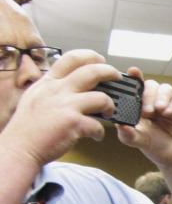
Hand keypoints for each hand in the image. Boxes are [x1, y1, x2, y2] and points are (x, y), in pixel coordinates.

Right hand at [1, 50, 118, 167]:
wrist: (20, 147)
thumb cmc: (28, 126)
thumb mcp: (35, 97)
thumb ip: (50, 89)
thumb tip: (63, 83)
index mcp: (49, 82)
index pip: (71, 58)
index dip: (90, 56)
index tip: (100, 60)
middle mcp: (58, 90)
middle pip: (92, 71)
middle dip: (110, 71)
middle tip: (118, 77)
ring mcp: (66, 105)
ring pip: (102, 98)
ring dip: (111, 106)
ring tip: (110, 114)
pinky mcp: (73, 123)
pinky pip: (98, 125)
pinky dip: (100, 133)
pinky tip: (96, 136)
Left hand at [116, 67, 171, 168]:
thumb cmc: (157, 148)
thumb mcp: (140, 142)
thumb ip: (129, 135)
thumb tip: (119, 125)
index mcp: (139, 107)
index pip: (135, 88)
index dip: (133, 78)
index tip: (132, 72)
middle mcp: (154, 102)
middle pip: (150, 86)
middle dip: (147, 94)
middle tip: (146, 110)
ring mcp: (169, 105)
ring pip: (165, 89)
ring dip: (160, 97)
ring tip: (159, 110)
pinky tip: (168, 113)